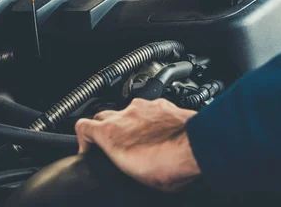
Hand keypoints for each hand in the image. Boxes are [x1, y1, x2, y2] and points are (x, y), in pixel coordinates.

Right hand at [74, 98, 200, 191]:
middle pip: (104, 115)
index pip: (83, 126)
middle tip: (116, 144)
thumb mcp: (134, 175)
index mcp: (110, 133)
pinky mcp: (163, 105)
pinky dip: (151, 119)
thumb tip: (125, 165)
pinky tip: (161, 133)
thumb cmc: (168, 165)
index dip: (83, 139)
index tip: (89, 148)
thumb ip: (122, 162)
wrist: (197, 147)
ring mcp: (145, 107)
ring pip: (129, 112)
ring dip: (131, 124)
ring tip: (143, 141)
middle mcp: (125, 114)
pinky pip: (150, 110)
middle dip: (106, 128)